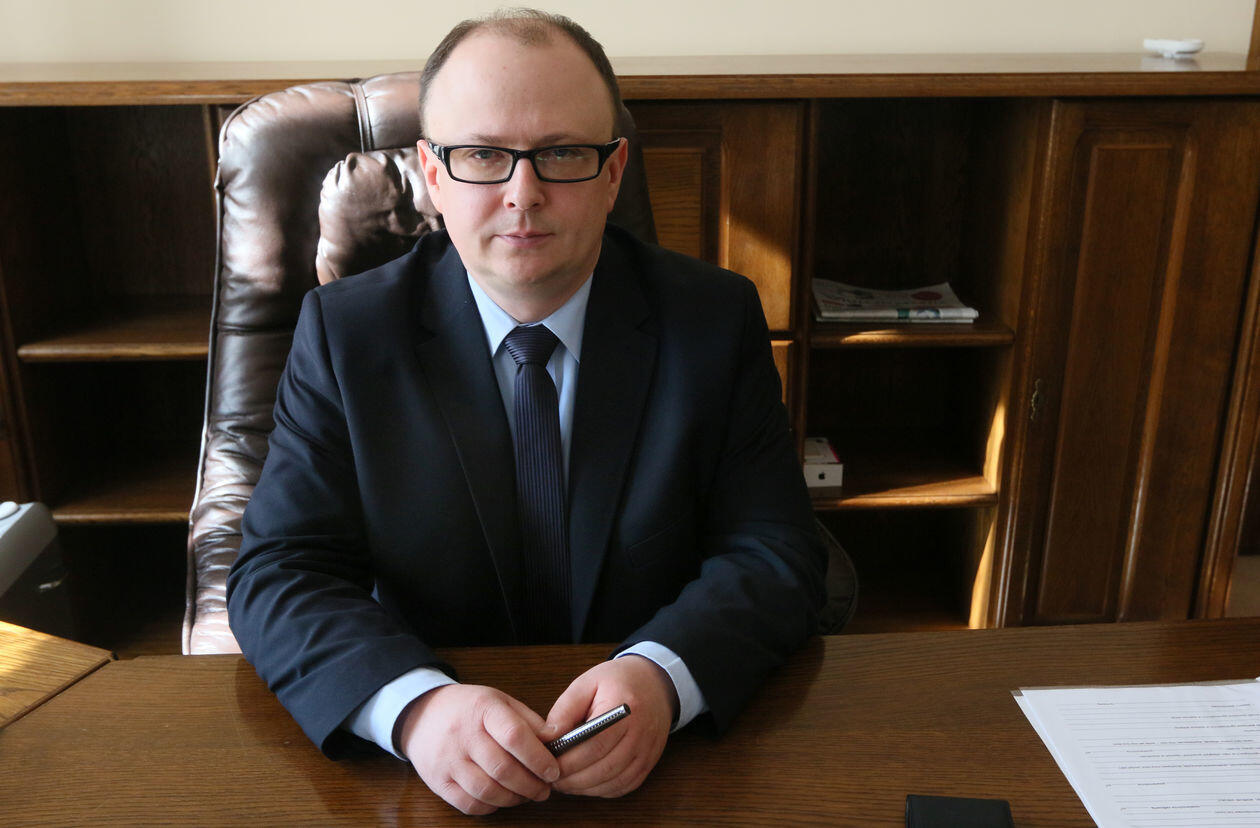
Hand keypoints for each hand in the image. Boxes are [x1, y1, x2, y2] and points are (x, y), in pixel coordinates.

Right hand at [398, 684, 558, 814]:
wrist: (422, 714)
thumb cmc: (469, 708)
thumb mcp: (500, 701)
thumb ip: (529, 721)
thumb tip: (557, 739)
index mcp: (483, 709)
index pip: (515, 736)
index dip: (538, 758)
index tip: (553, 770)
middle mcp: (463, 734)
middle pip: (503, 768)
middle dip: (531, 784)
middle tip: (544, 789)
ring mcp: (448, 759)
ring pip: (486, 790)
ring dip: (513, 798)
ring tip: (526, 795)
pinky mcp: (437, 781)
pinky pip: (468, 803)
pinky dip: (490, 807)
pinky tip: (502, 799)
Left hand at [544, 655, 676, 797]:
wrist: (654, 683)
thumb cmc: (618, 681)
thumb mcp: (587, 683)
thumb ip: (565, 709)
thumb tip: (547, 738)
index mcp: (624, 708)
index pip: (593, 744)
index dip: (568, 761)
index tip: (547, 764)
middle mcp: (640, 733)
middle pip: (603, 768)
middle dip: (572, 779)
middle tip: (550, 778)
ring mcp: (647, 751)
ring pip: (613, 782)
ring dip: (585, 788)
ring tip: (564, 782)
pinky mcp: (649, 763)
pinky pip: (624, 786)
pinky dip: (602, 790)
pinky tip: (586, 784)